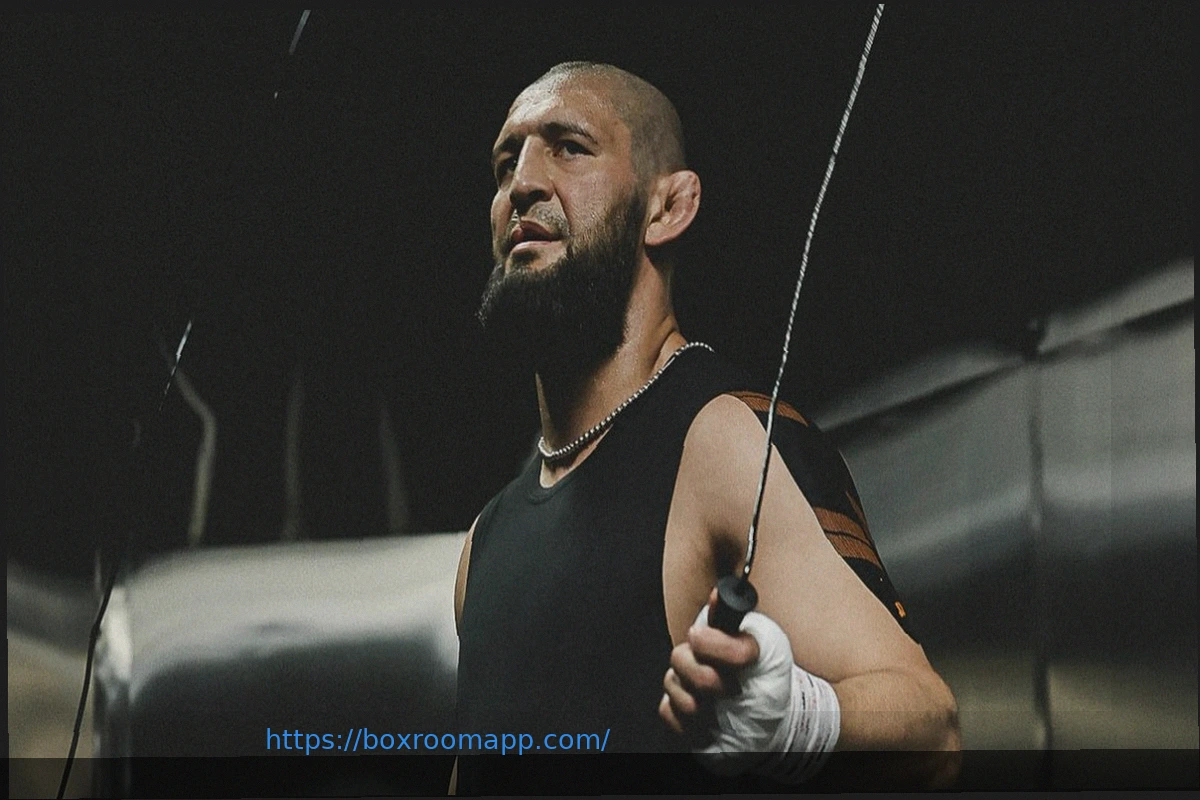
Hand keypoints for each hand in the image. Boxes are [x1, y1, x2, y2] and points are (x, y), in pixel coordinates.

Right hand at [659, 589, 803, 775]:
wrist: (770, 722)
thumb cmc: (769, 682)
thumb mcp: (771, 649)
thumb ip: (744, 625)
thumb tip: (717, 596)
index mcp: (714, 635)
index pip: (701, 632)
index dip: (717, 646)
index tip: (742, 659)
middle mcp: (693, 654)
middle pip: (681, 660)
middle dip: (711, 681)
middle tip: (735, 690)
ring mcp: (681, 682)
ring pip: (673, 687)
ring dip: (702, 705)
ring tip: (723, 709)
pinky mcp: (675, 710)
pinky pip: (668, 713)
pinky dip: (691, 724)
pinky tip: (710, 722)